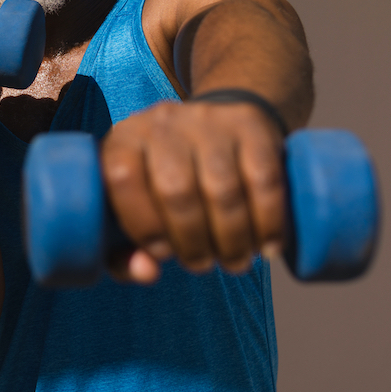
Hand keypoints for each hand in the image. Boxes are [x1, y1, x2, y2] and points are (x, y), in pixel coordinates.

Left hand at [99, 99, 287, 281]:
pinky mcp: (250, 125)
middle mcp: (162, 122)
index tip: (162, 254)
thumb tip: (146, 272)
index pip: (123, 178)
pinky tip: (267, 245)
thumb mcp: (134, 211)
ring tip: (234, 260)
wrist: (216, 128)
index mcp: (125, 139)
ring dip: (231, 239)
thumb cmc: (165, 184)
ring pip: (222, 189)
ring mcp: (208, 120)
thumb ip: (123, 252)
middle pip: (176, 190)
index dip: (142, 224)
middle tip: (202, 263)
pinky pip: (263, 179)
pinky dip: (268, 221)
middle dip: (192, 242)